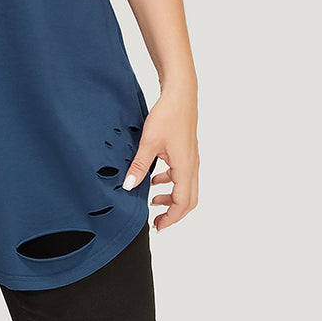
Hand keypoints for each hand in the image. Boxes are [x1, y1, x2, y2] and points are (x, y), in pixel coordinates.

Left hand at [121, 87, 198, 232]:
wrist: (180, 94)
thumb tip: (129, 186)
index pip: (182, 203)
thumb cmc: (168, 115)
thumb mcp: (149, 142)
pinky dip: (171, 181)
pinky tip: (155, 176)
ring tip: (153, 200)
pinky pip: (182, 174)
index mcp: (186, 168)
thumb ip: (139, 166)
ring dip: (172, 197)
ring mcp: (191, 158)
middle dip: (174, 213)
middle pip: (189, 200)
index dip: (171, 218)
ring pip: (186, 187)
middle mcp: (192, 166)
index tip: (157, 226)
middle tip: (158, 221)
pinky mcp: (187, 150)